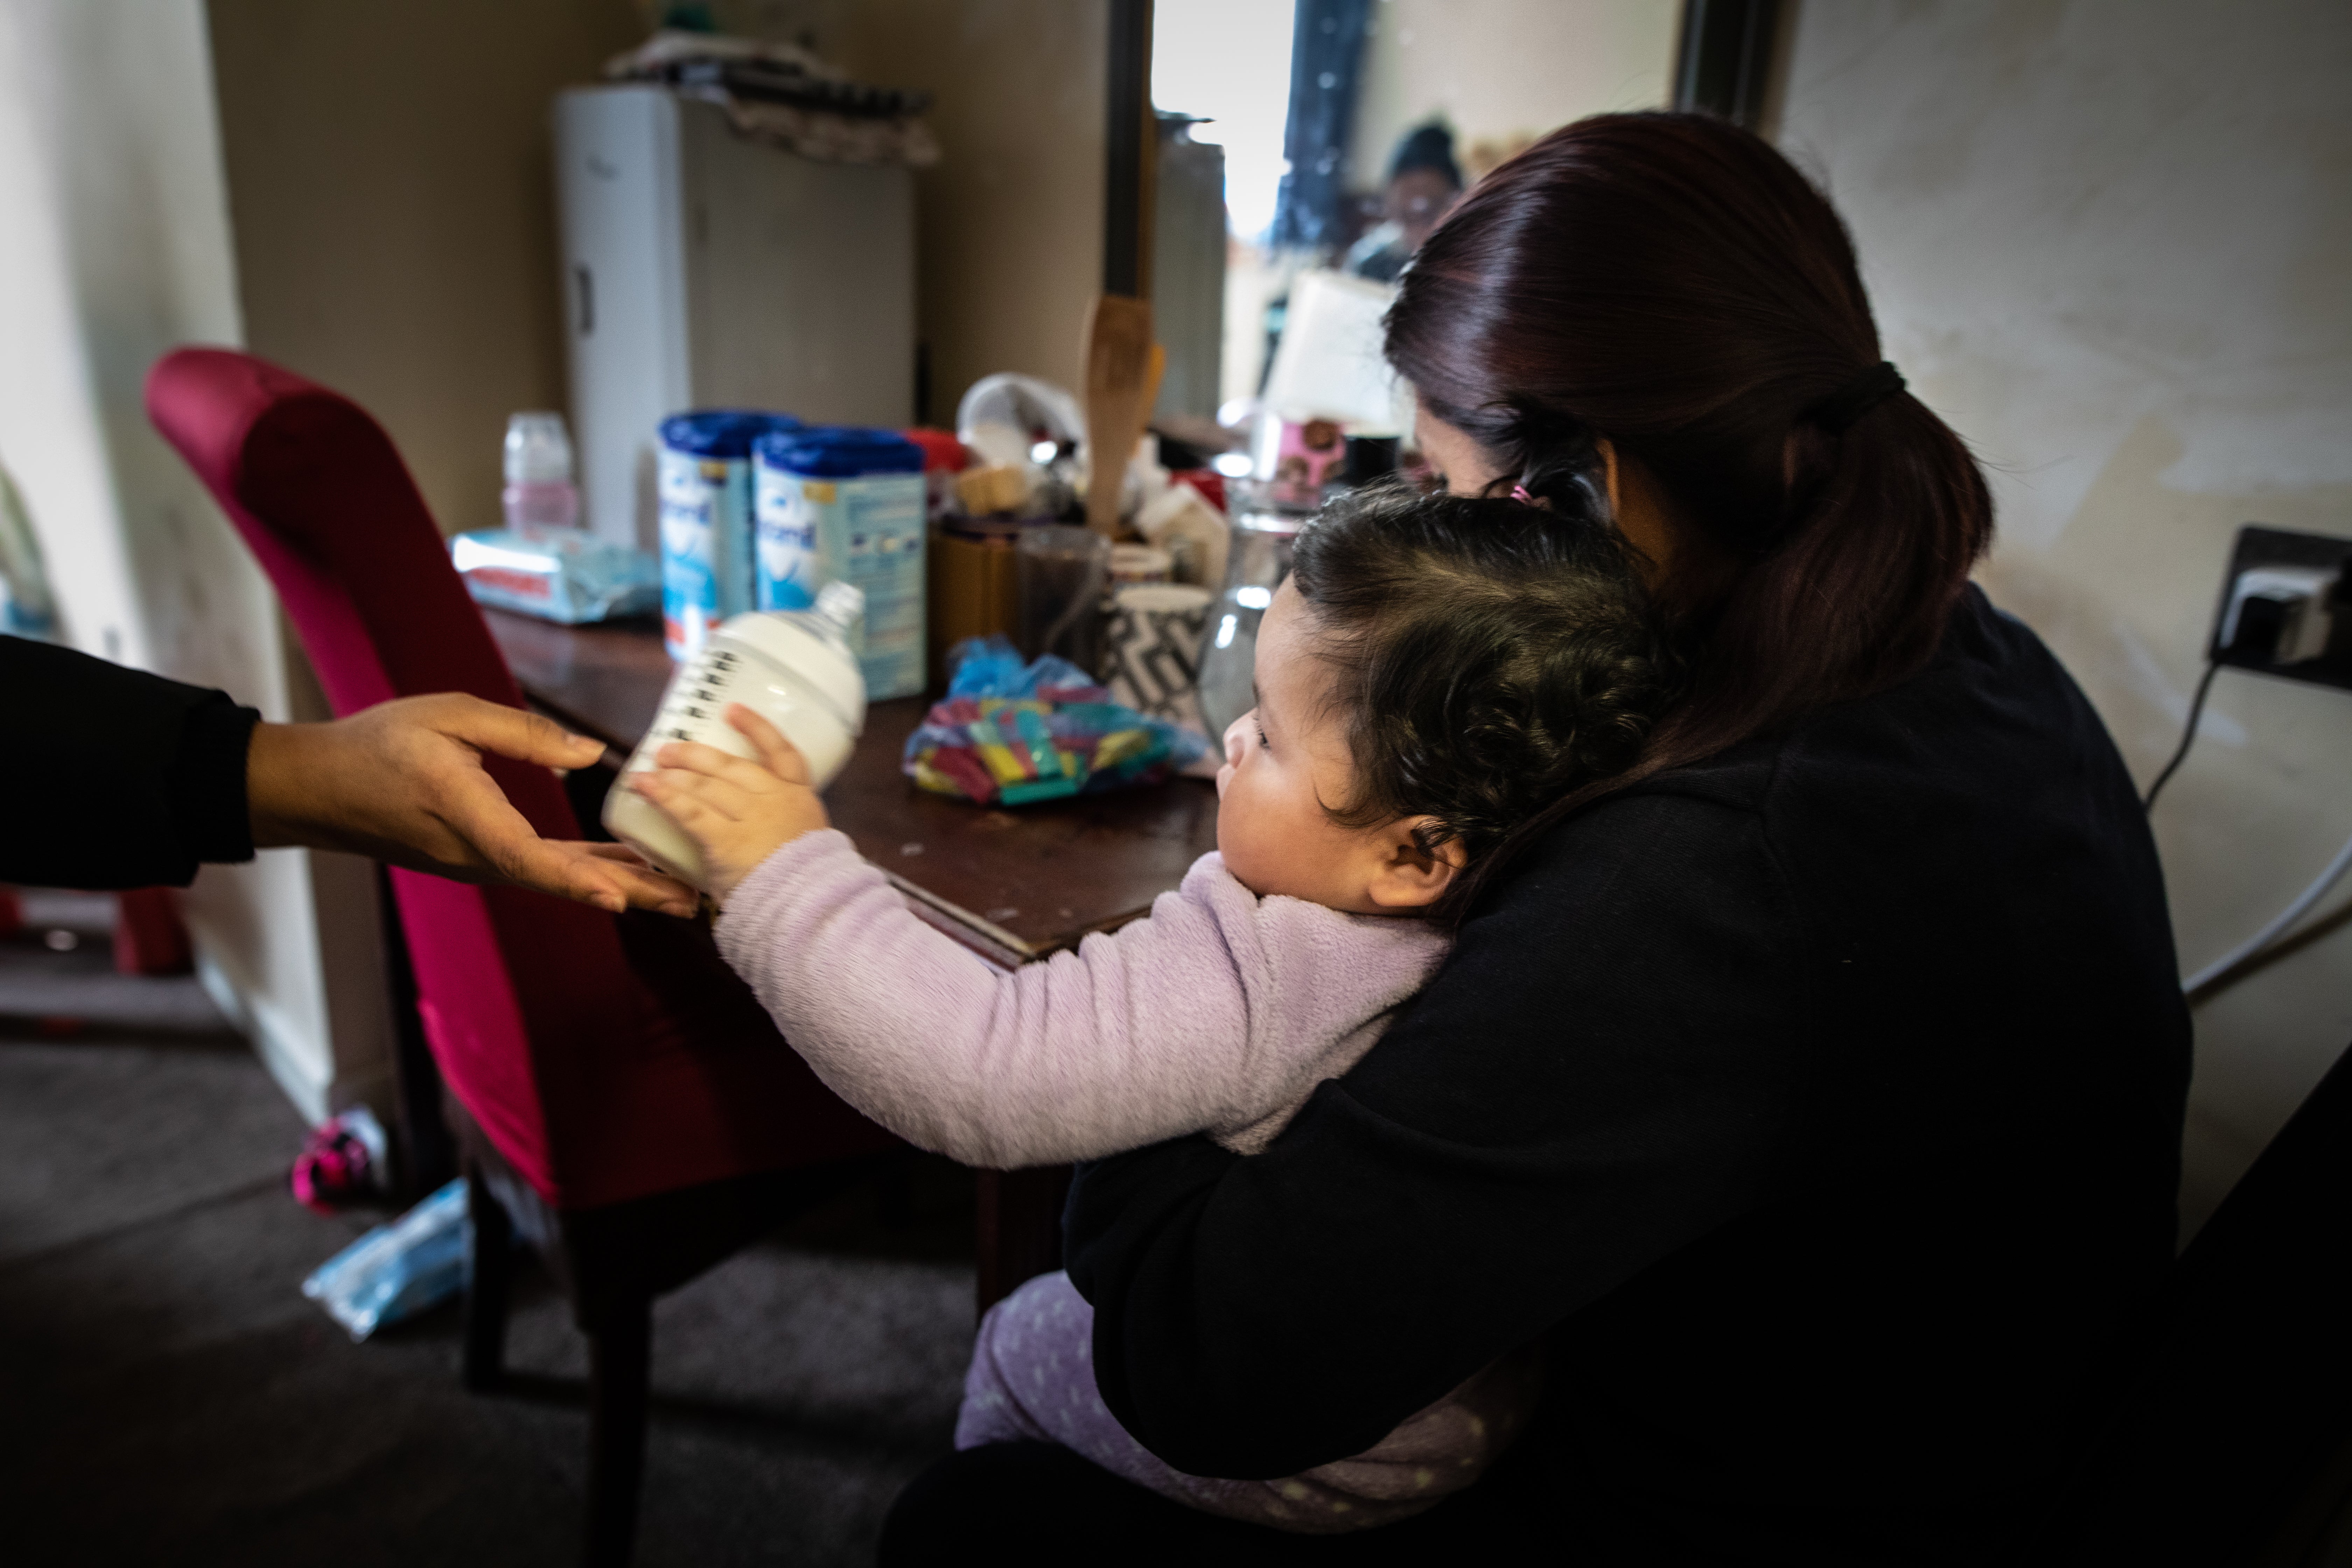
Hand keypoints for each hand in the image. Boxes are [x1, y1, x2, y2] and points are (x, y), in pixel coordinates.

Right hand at [246, 692, 696, 916]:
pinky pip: (541, 870)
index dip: (573, 878)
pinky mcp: (478, 857)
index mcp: (466, 815)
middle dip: (628, 893)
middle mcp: (474, 853)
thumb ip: (521, 734)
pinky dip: (586, 872)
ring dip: (617, 885)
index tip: (617, 897)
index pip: (525, 857)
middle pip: (560, 881)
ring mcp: (476, 862)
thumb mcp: (448, 716)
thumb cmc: (379, 743)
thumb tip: (589, 753)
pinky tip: (625, 870)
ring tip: (677, 892)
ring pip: (556, 879)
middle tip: (690, 902)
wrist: (320, 787)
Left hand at [625, 703, 830, 903]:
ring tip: (650, 770)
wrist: (809, 905)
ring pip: (706, 786)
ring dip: (674, 775)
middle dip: (696, 756)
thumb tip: (755, 830)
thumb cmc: (806, 882)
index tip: (732, 710)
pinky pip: (690, 811)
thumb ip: (782, 830)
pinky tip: (643, 786)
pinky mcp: (726, 838)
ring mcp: (751, 816)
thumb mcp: (805, 843)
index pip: (782, 752)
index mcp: (799, 798)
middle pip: (731, 766)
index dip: (756, 728)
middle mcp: (774, 799)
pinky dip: (663, 796)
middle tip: (669, 750)